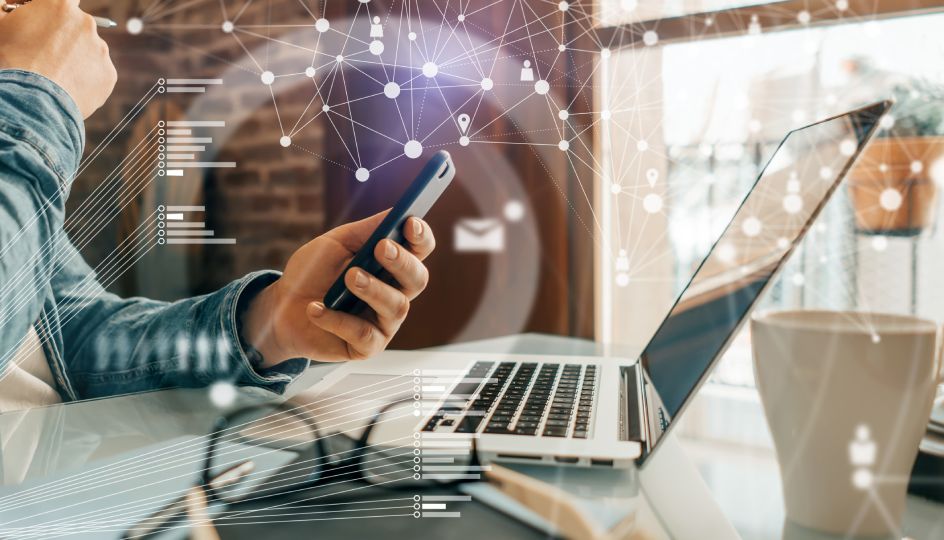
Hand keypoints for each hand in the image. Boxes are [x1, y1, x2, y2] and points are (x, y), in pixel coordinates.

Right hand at [0, 0, 116, 117]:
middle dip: (66, 39)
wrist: (32, 98)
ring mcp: (101, 49)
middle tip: (48, 55)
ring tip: (56, 76)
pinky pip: (98, 75)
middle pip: (78, 28)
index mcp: (60, 5)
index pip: (66, 0)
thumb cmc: (11, 59)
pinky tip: (68, 88)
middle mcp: (86, 23)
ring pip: (90, 52)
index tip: (51, 23)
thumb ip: (17, 13)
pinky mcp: (109, 74)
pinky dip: (86, 80)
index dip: (57, 13)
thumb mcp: (3, 26)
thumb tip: (22, 13)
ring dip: (76, 60)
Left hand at [244, 211, 435, 365]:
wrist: (282, 307)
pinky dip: (337, 319)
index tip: (410, 223)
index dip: (421, 237)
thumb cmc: (312, 273)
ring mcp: (384, 322)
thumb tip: (396, 212)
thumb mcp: (336, 243)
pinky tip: (316, 308)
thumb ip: (366, 230)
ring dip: (372, 289)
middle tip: (381, 248)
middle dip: (402, 262)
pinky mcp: (367, 347)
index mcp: (392, 265)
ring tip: (348, 277)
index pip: (420, 250)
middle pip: (418, 279)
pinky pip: (364, 335)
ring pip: (396, 307)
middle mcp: (395, 293)